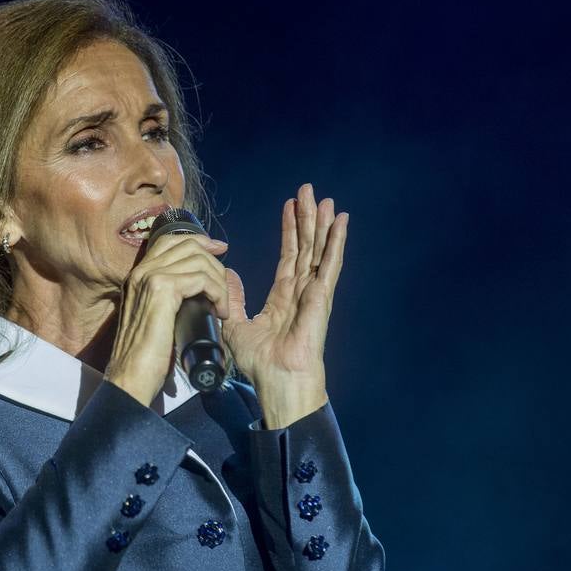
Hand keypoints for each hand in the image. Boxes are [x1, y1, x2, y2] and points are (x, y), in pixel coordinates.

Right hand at [106, 233, 230, 406]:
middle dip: (214, 262)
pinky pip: (201, 278)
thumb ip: (167, 300)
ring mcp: (150, 277)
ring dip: (219, 281)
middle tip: (225, 287)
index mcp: (138, 276)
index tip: (219, 250)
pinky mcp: (161, 289)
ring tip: (221, 305)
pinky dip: (217, 292)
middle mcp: (141, 271)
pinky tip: (218, 311)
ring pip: (198, 260)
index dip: (199, 241)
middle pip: (188, 245)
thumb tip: (196, 291)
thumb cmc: (145, 356)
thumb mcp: (156, 318)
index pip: (171, 240)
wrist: (131, 376)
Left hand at [220, 183, 348, 425]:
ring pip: (318, 249)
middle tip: (308, 190)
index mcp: (283, 298)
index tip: (290, 206)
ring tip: (325, 199)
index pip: (288, 256)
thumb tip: (229, 276)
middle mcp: (302, 291)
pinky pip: (329, 263)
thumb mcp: (235, 325)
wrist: (277, 381)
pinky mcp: (321, 296)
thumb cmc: (260, 364)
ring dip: (322, 223)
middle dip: (307, 218)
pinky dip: (336, 241)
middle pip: (306, 246)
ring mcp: (314, 292)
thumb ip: (233, 299)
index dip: (289, 230)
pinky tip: (341, 221)